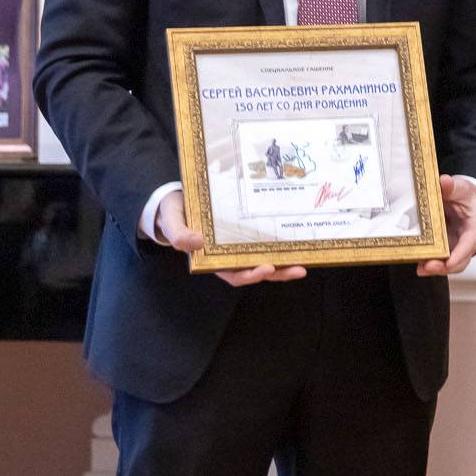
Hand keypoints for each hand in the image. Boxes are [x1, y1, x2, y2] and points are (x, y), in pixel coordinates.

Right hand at [157, 191, 305, 285]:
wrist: (173, 201)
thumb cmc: (172, 214)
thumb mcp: (172, 223)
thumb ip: (179, 234)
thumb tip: (196, 242)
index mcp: (211, 259)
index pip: (234, 274)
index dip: (250, 275)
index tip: (266, 268)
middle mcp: (228, 256)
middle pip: (256, 270)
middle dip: (277, 273)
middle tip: (298, 269)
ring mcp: (237, 245)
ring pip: (264, 259)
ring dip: (283, 264)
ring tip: (304, 263)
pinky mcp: (245, 233)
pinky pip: (264, 242)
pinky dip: (279, 245)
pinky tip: (295, 242)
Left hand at [416, 175, 475, 275]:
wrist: (464, 199)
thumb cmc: (466, 195)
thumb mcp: (461, 187)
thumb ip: (452, 186)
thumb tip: (444, 182)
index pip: (470, 244)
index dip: (459, 255)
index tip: (448, 262)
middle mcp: (469, 242)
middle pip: (460, 261)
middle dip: (444, 267)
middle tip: (427, 267)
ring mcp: (458, 247)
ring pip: (450, 265)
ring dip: (436, 269)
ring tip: (421, 268)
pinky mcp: (447, 249)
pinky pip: (440, 260)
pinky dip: (430, 263)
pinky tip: (418, 262)